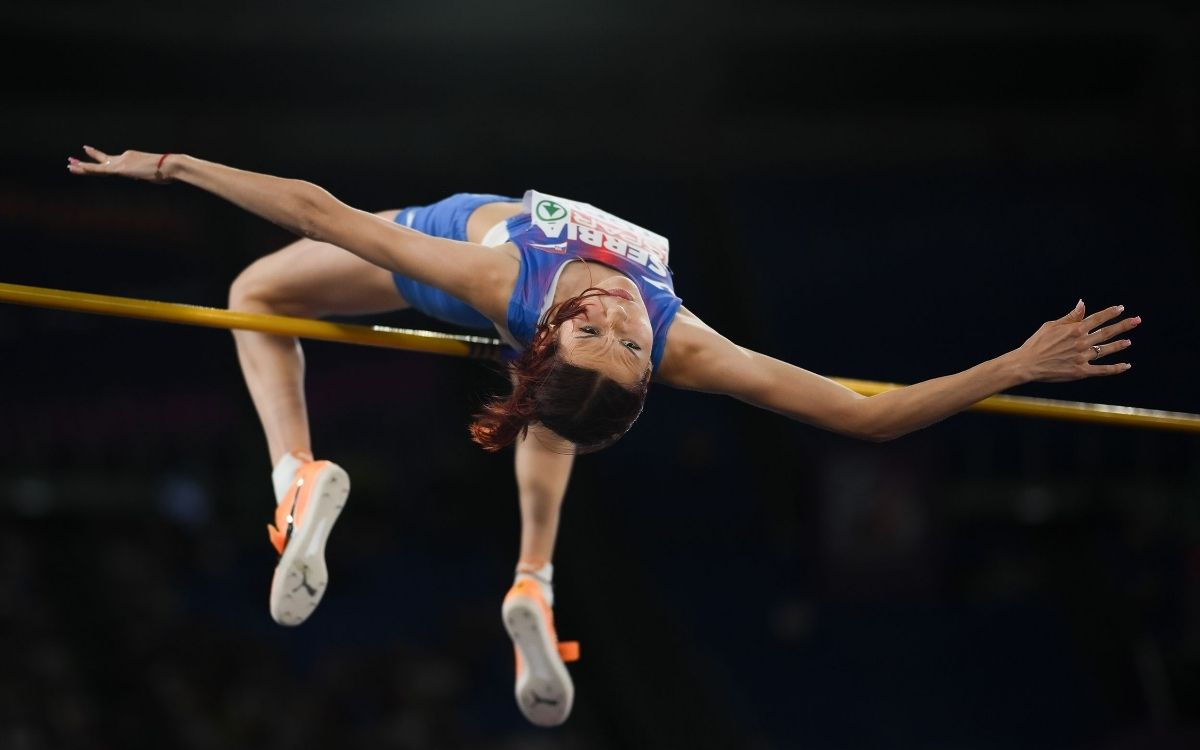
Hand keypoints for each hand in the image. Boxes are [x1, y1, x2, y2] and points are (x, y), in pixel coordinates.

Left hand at [67, 146, 169, 182]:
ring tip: (69, 165)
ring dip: (83, 166)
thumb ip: (149, 175)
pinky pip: (101, 170)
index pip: (113, 161)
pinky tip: (79, 168)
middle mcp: (124, 158)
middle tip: (72, 159)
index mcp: (132, 160)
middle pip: (103, 160)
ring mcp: (122, 162)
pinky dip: (89, 169)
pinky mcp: (121, 169)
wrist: (170, 166)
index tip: (91, 155)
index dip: (101, 159)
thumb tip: (153, 177)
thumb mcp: (155, 175)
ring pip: (98, 166)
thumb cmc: (168, 172)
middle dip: (88, 160)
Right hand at [1013, 300, 1139, 382]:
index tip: (1121, 308)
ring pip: (1106, 350)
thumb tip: (1082, 304)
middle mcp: (1081, 342)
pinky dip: (1115, 368)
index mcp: (1075, 329)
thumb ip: (1070, 317)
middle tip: (1137, 320)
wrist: (1027, 364)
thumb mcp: (1051, 325)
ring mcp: (1082, 357)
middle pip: (1107, 332)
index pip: (1097, 318)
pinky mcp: (1081, 371)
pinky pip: (1102, 370)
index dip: (1110, 313)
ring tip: (1128, 341)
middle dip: (1124, 325)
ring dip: (1119, 345)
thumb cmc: (1036, 343)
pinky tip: (1126, 365)